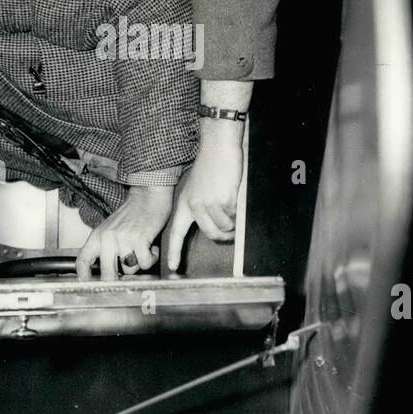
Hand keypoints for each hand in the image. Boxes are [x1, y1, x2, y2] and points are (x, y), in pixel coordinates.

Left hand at [76, 185, 173, 280]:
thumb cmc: (132, 213)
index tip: (88, 285)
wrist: (148, 195)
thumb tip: (105, 271)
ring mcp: (123, 239)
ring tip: (141, 250)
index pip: (82, 261)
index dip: (84, 277)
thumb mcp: (110, 229)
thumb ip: (104, 248)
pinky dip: (151, 258)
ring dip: (139, 263)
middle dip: (118, 280)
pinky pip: (145, 263)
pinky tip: (151, 248)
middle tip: (126, 277)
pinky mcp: (139, 240)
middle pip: (107, 274)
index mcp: (97, 236)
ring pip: (129, 270)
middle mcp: (107, 238)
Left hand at [165, 134, 242, 271]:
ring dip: (232, 220)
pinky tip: (234, 195)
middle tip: (230, 230)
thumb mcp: (196, 188)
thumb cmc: (210, 166)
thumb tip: (212, 227)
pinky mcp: (224, 200)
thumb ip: (199, 206)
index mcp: (185, 203)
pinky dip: (238, 209)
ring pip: (225, 226)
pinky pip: (235, 215)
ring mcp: (210, 204)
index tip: (174, 267)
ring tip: (231, 205)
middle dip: (223, 235)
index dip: (175, 251)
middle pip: (211, 233)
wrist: (218, 146)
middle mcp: (195, 206)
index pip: (176, 232)